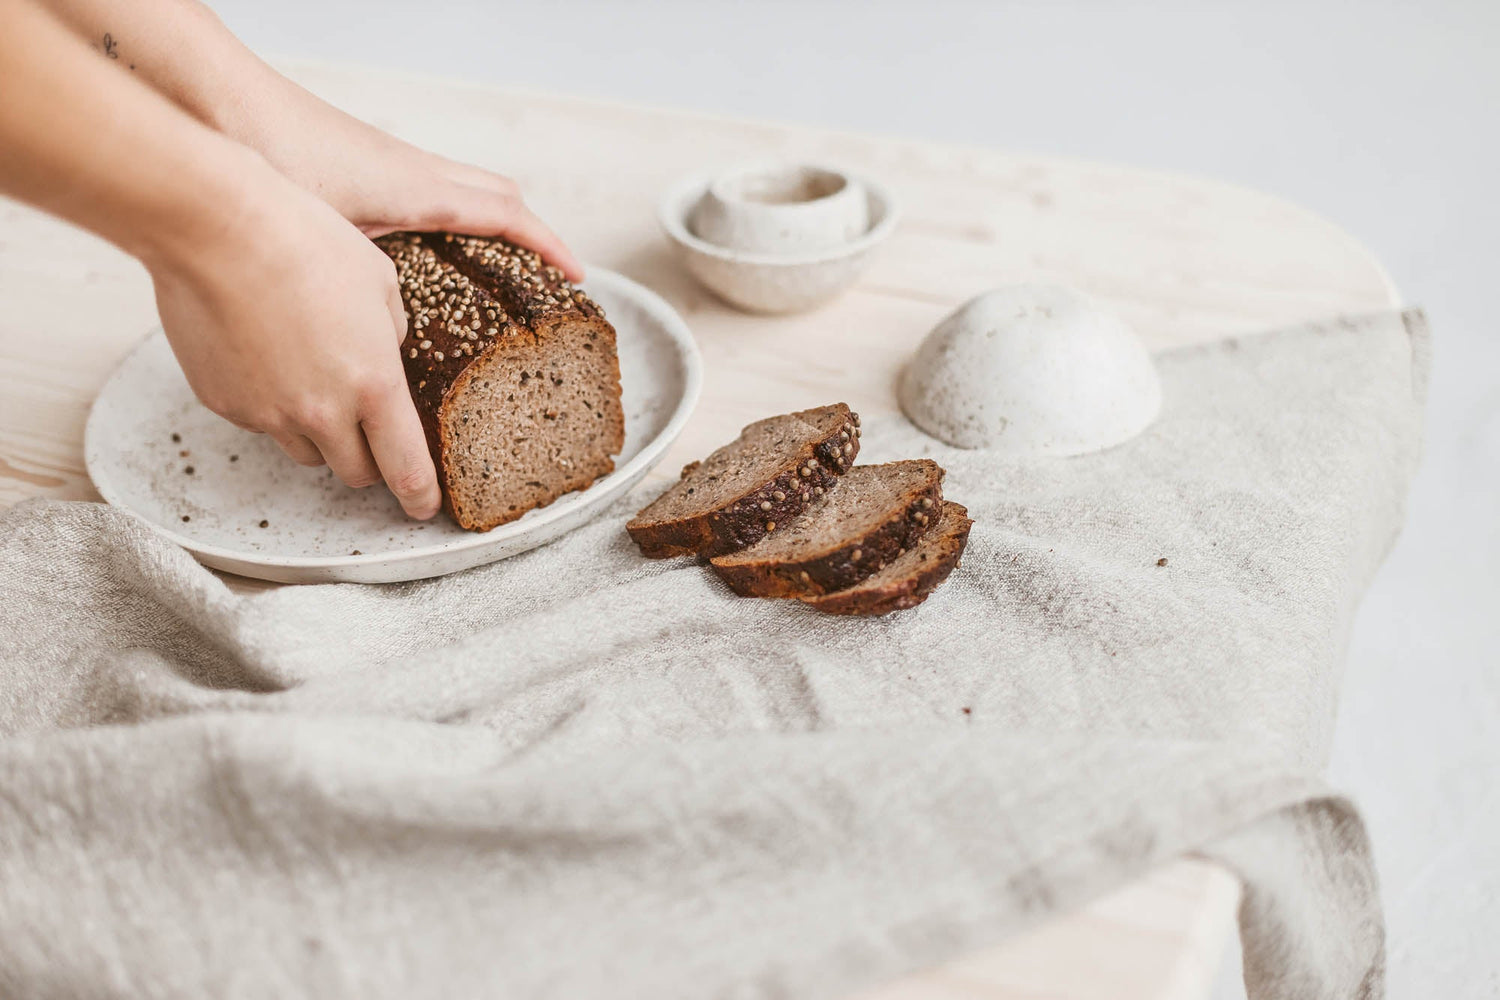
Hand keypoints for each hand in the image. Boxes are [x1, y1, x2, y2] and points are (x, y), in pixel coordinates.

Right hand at [144, 156, 441, 518]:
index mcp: (373, 384)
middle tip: (372, 439)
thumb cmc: (305, 241)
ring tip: (317, 388)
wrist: (217, 228)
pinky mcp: (225, 403)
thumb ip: (392, 335)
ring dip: (321, 437)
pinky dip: (274, 408)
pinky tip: (270, 360)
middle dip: (370, 462)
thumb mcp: (380, 283)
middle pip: (356, 473)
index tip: (425, 508)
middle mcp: (321, 411)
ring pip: (307, 454)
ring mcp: (268, 412)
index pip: (406, 468)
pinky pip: (261, 424)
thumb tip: (386, 356)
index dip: (420, 496)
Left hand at [243, 81, 583, 280]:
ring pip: (462, 185)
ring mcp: (387, 162)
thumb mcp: (326, 235)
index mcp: (420, 188)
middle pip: (497, 194)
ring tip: (489, 267)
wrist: (211, 102)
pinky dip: (444, 213)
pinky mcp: (359, 162)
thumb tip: (380, 336)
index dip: (547, 249)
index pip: (508, 216)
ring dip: (487, 219)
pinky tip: (415, 248)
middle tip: (540, 274)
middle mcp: (413, 169)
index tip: (576, 277)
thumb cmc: (266, 157)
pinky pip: (425, 186)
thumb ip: (360, 284)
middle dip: (529, 233)